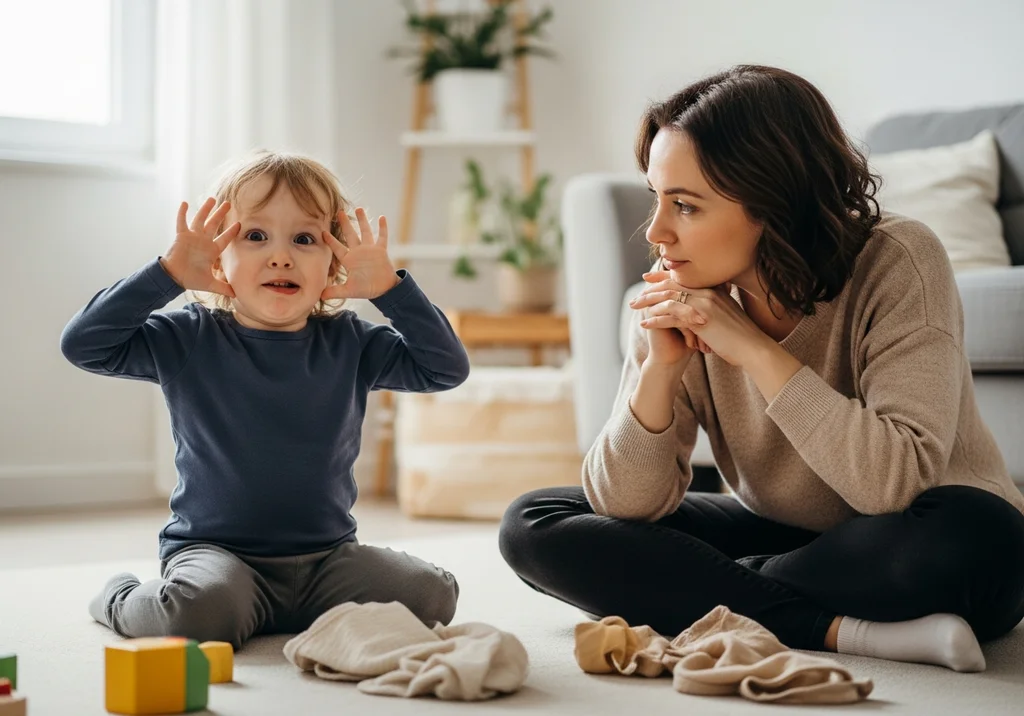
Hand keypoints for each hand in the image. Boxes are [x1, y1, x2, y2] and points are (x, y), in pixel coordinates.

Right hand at [160, 198, 239, 296]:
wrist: (174, 278)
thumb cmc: (191, 279)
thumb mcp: (211, 284)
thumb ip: (224, 288)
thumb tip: (237, 295)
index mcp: (211, 250)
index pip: (224, 239)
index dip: (231, 232)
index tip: (239, 224)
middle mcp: (203, 241)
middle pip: (214, 224)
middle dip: (221, 214)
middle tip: (228, 203)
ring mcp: (192, 237)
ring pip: (200, 219)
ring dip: (206, 209)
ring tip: (212, 198)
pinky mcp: (181, 236)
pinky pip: (181, 222)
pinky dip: (182, 213)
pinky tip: (185, 203)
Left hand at [321, 208, 398, 299]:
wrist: (383, 290)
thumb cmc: (366, 289)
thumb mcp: (349, 290)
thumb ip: (335, 291)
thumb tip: (320, 296)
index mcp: (349, 260)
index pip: (337, 248)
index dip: (330, 240)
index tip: (322, 231)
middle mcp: (358, 252)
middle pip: (350, 234)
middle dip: (345, 224)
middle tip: (338, 212)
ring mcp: (370, 250)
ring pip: (365, 232)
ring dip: (362, 221)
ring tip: (359, 208)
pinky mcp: (381, 251)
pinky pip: (382, 237)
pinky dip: (382, 228)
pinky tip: (382, 217)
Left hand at [632, 270, 769, 367]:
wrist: (754, 348)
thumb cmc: (742, 336)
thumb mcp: (728, 314)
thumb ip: (715, 305)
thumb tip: (702, 307)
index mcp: (714, 289)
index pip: (684, 278)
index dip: (664, 276)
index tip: (648, 277)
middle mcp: (708, 293)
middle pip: (673, 285)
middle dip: (651, 289)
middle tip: (636, 295)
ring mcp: (704, 305)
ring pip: (669, 299)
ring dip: (648, 303)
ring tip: (634, 308)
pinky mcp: (700, 320)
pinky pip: (672, 317)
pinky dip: (656, 320)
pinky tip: (644, 324)